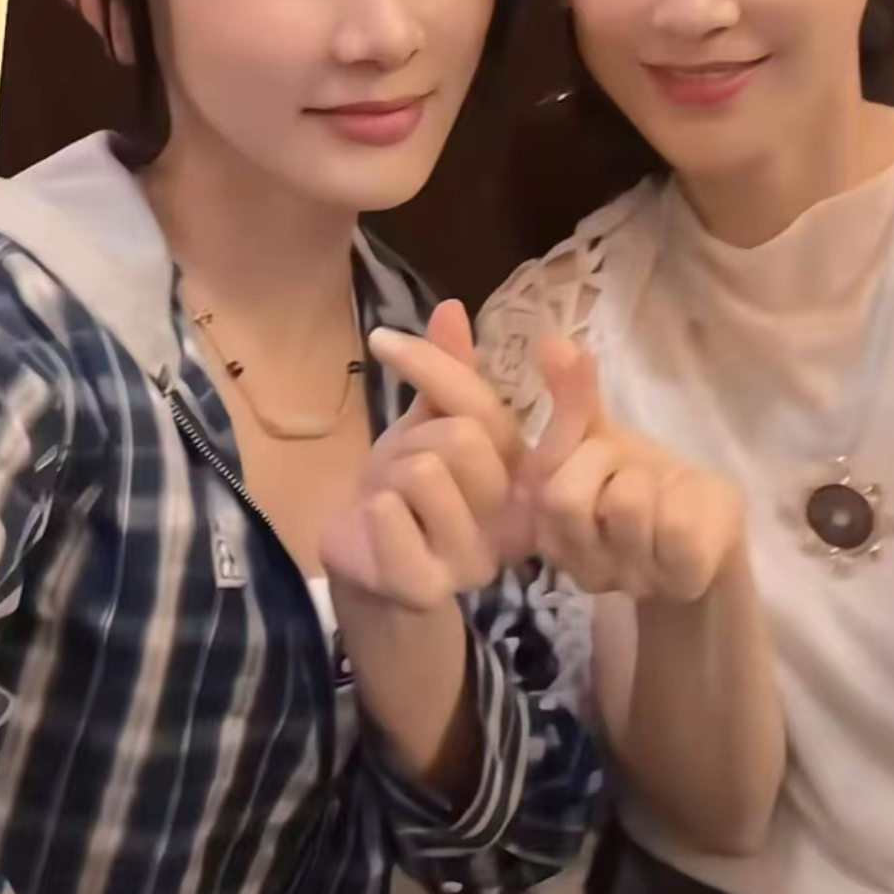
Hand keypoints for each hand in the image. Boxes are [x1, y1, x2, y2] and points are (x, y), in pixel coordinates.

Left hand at [320, 300, 520, 611]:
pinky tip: (379, 531)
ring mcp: (475, 560)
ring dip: (389, 479)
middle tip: (401, 470)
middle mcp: (514, 521)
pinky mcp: (429, 586)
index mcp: (525, 477)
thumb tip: (452, 307)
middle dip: (412, 442)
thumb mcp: (430, 425)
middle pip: (462, 438)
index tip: (382, 340)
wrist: (369, 565)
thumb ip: (450, 375)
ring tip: (393, 504)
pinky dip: (372, 511)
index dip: (433, 365)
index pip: (486, 405)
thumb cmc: (408, 491)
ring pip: (424, 473)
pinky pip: (390, 515)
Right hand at [521, 337, 741, 603]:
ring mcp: (629, 577)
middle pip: (563, 498)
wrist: (707, 523)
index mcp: (546, 529)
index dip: (567, 434)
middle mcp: (577, 564)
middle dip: (604, 461)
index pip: (536, 479)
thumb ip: (570, 395)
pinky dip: (688, 499)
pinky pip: (676, 526)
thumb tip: (549, 339)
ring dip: (649, 481)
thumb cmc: (640, 480)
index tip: (592, 425)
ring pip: (626, 505)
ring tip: (659, 492)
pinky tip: (686, 510)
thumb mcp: (598, 435)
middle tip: (627, 468)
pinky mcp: (682, 578)